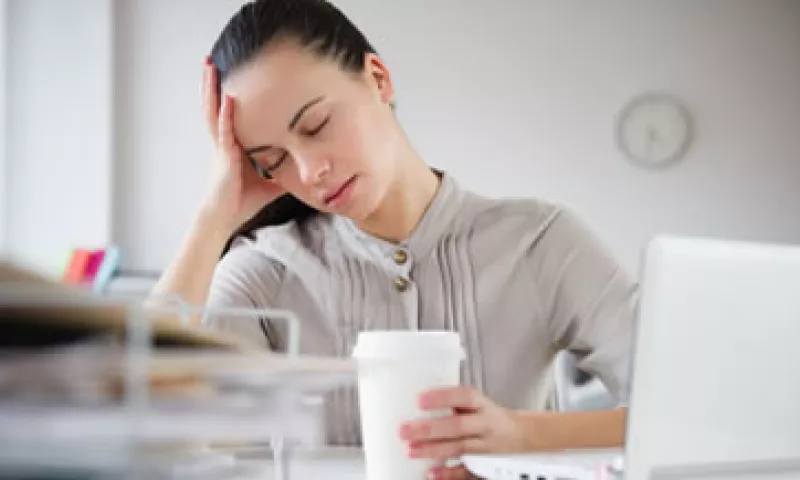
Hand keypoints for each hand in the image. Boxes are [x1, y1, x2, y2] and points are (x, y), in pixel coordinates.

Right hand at [200, 56, 284, 231]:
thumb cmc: (243, 202)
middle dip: (214, 84)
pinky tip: (229, 99)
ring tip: (210, 67)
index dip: (229, 94)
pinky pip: (224, 132)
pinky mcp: (223, 158)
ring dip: (213, 89)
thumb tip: (307, 170)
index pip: (231, 114)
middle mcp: (224, 142)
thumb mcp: (272, 183)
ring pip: (214, 112)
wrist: (225, 218)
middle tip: (212, 60)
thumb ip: (285, 172)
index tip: (231, 74)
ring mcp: (221, 148)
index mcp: (233, 146)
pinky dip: (227, 115)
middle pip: (217, 106)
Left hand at [399, 386, 526, 479]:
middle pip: (458, 426)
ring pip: (460, 448)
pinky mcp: (485, 465)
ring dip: (433, 450)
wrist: (518, 434)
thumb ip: (451, 403)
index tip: (419, 400)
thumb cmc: (486, 415)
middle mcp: (485, 424)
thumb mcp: (474, 403)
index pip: (464, 397)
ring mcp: (485, 446)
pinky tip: (432, 472)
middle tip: (404, 430)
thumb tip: (411, 401)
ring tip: (410, 450)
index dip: (442, 398)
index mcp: (481, 404)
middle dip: (430, 429)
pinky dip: (450, 474)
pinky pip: (468, 471)